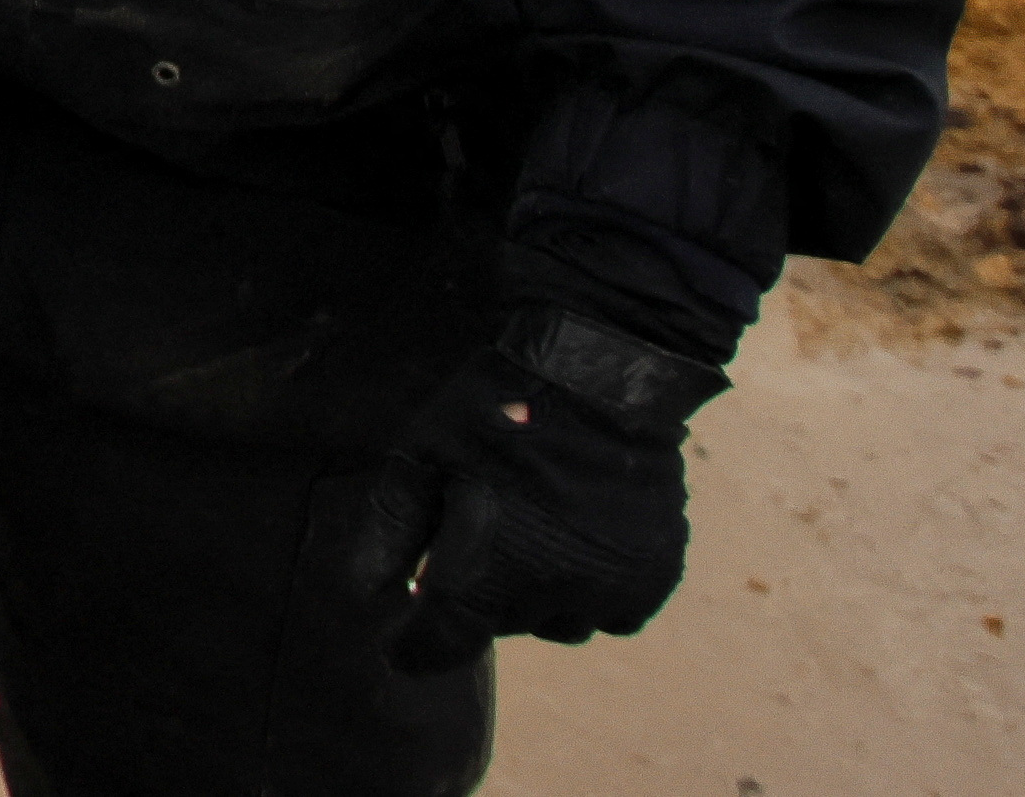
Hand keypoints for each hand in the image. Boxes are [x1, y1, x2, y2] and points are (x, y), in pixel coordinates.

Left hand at [344, 312, 715, 667]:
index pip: (444, 643)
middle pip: (500, 626)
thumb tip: (368, 592)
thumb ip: (393, 530)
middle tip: (474, 537)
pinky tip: (574, 542)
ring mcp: (612, 585)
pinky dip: (588, 594)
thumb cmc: (493, 409)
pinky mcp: (655, 576)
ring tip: (527, 533)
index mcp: (493, 565)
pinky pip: (612, 615)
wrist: (597, 376)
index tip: (397, 646)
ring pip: (558, 625)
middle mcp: (557, 590)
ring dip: (534, 598)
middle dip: (478, 595)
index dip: (415, 648)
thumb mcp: (421, 456)